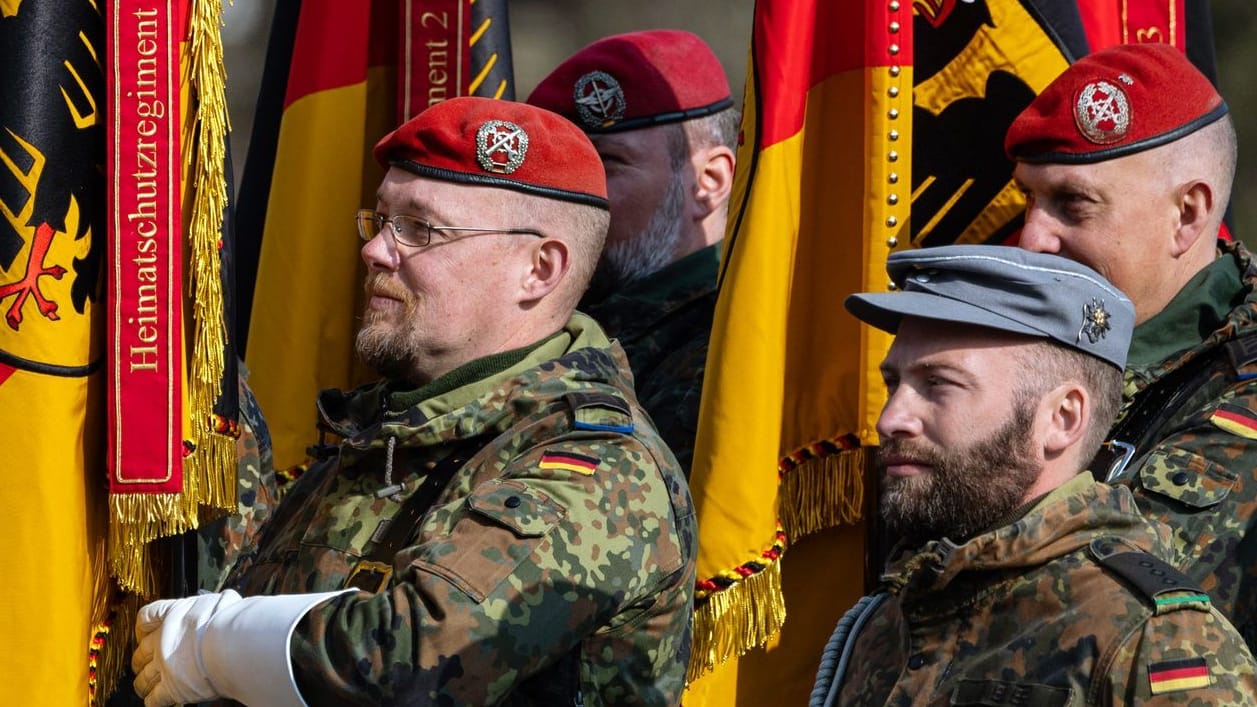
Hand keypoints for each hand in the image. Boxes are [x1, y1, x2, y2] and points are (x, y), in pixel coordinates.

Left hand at [131, 591, 242, 706]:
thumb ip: (214, 606)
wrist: (228, 642)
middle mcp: (163, 642)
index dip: (143, 625)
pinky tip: (155, 703)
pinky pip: (155, 699)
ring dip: (143, 685)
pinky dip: (153, 702)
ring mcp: (164, 666)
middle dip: (139, 660)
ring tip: (143, 689)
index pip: (146, 617)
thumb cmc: (227, 619)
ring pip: (143, 679)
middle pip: (140, 653)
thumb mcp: (220, 601)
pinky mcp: (172, 688)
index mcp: (173, 617)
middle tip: (142, 665)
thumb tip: (225, 602)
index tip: (143, 630)